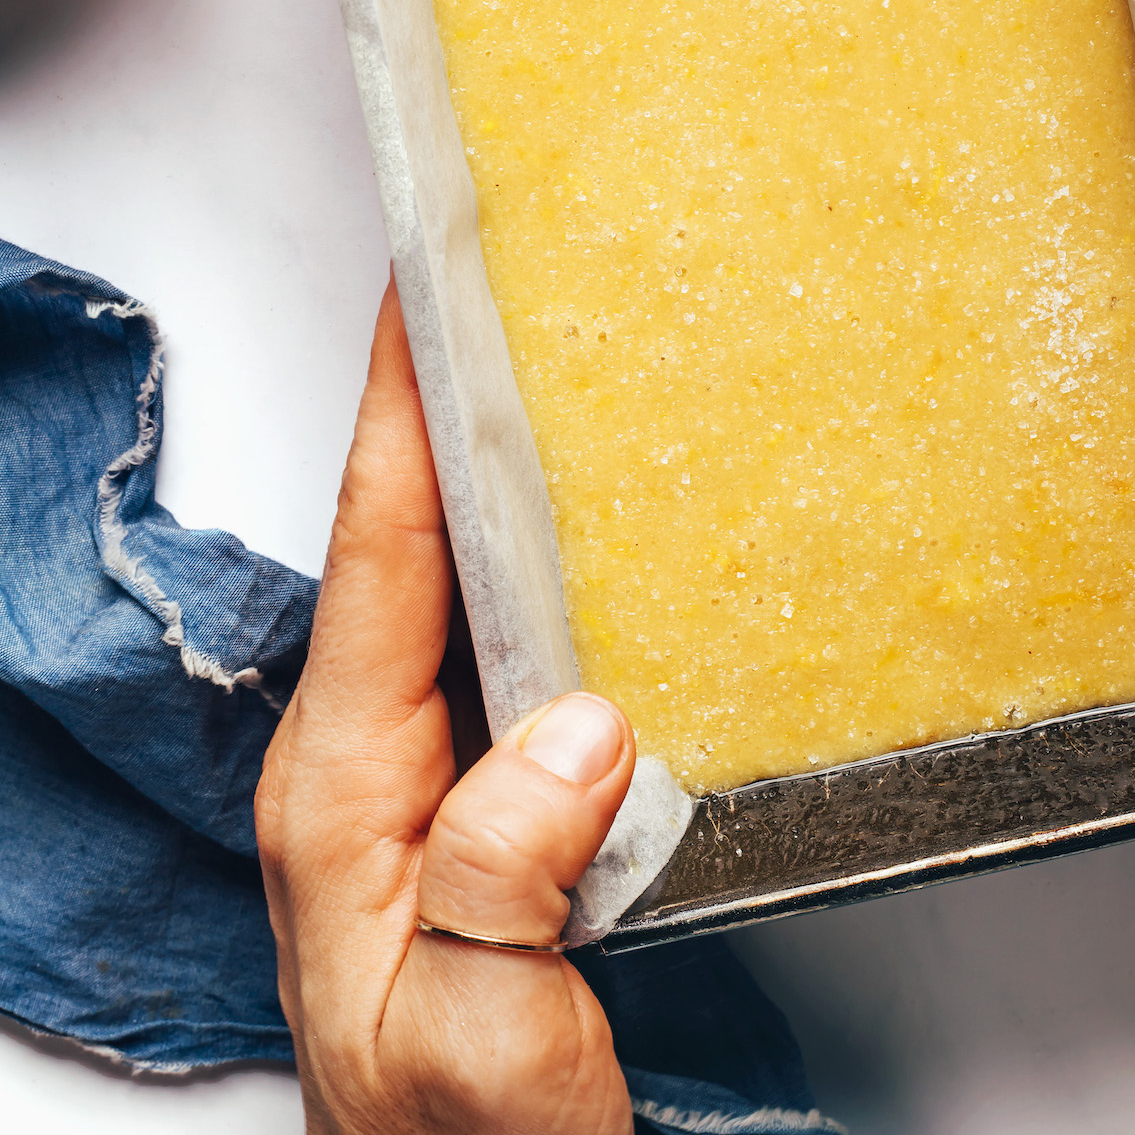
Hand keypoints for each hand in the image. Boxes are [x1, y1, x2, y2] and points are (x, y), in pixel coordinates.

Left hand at [256, 280, 635, 1133]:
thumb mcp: (473, 1040)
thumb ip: (503, 880)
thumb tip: (581, 725)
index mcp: (342, 791)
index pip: (375, 550)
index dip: (399, 407)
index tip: (421, 288)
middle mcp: (371, 765)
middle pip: (408, 541)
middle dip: (447, 406)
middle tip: (502, 289)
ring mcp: (424, 781)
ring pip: (461, 585)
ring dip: (501, 478)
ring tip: (556, 374)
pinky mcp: (483, 802)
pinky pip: (511, 646)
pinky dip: (548, 564)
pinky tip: (599, 534)